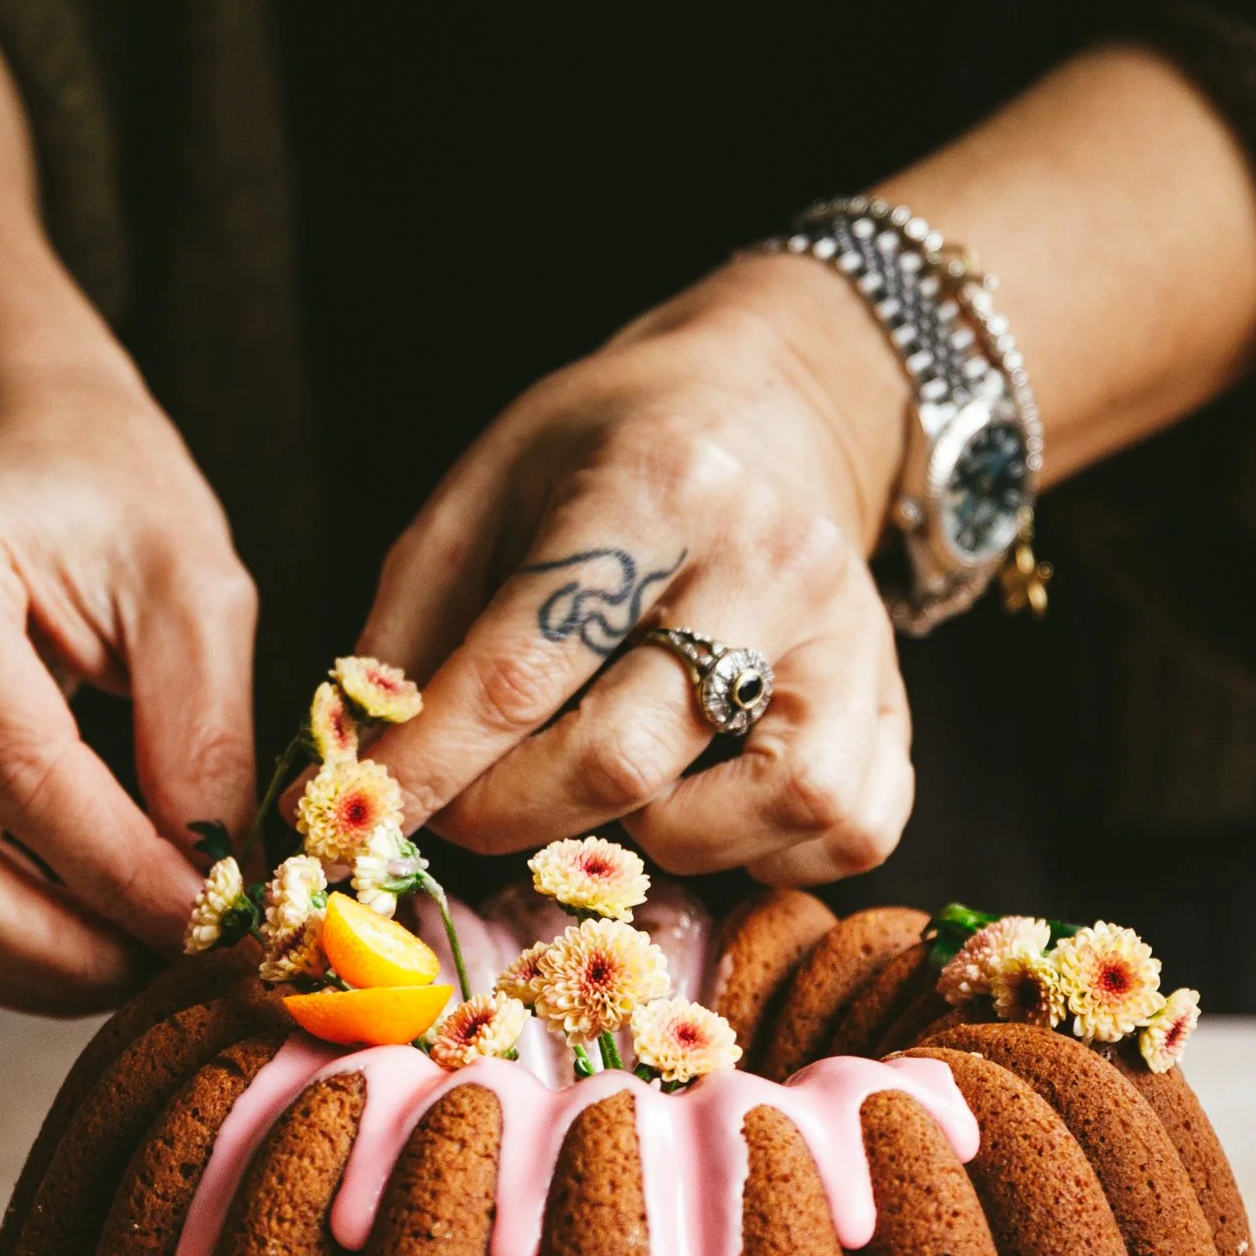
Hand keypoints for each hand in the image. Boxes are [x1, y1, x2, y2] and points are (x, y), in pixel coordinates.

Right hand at [0, 354, 257, 1010]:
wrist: (14, 451)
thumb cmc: (102, 493)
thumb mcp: (192, 580)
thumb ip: (202, 728)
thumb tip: (210, 878)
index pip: (14, 764)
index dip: (118, 867)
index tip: (211, 917)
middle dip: (61, 946)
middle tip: (175, 968)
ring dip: (27, 964)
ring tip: (141, 963)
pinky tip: (82, 940)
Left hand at [361, 258, 913, 885]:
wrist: (775, 400)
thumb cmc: (609, 452)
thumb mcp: (485, 486)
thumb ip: (412, 623)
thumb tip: (358, 770)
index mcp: (655, 486)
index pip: (519, 670)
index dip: (427, 766)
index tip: (360, 816)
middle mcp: (773, 560)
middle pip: (626, 759)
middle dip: (513, 816)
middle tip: (467, 810)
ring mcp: (855, 637)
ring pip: (765, 809)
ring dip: (657, 840)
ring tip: (605, 796)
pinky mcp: (896, 700)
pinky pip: (847, 832)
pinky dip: (768, 855)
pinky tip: (705, 810)